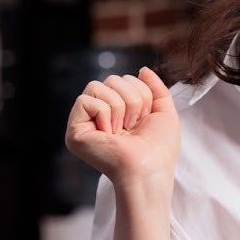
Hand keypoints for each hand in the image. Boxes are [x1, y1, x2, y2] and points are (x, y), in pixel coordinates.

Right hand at [64, 68, 180, 189]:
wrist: (150, 169)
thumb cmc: (159, 148)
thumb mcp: (164, 112)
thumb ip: (155, 88)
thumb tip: (142, 69)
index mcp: (118, 112)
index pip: (124, 79)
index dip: (141, 93)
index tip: (145, 119)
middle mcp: (99, 117)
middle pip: (111, 79)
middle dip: (132, 99)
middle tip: (134, 125)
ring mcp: (85, 124)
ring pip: (96, 85)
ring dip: (119, 107)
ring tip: (122, 130)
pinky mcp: (74, 132)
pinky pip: (84, 100)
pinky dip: (104, 113)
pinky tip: (109, 133)